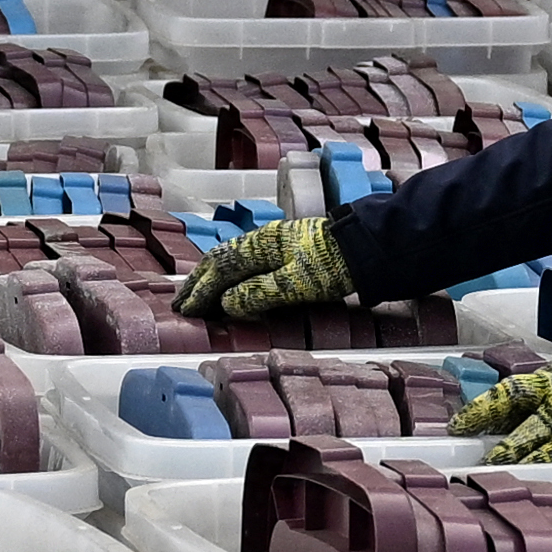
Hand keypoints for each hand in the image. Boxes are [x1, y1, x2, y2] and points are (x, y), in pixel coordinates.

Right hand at [174, 214, 351, 321]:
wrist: (369, 246)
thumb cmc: (335, 264)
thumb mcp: (296, 283)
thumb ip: (260, 292)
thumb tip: (227, 304)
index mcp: (260, 245)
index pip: (220, 268)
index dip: (201, 291)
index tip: (186, 309)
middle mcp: (263, 242)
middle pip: (221, 261)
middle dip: (200, 283)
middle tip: (182, 303)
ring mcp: (275, 245)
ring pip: (233, 261)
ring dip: (213, 279)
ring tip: (200, 295)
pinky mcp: (288, 252)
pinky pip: (247, 264)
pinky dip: (231, 276)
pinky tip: (233, 285)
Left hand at [454, 348, 551, 460]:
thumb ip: (538, 396)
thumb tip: (505, 416)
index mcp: (549, 377)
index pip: (507, 390)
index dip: (482, 405)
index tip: (459, 420)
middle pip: (514, 407)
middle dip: (486, 421)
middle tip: (463, 436)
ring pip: (533, 434)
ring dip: (509, 449)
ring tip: (488, 463)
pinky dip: (539, 461)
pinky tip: (524, 471)